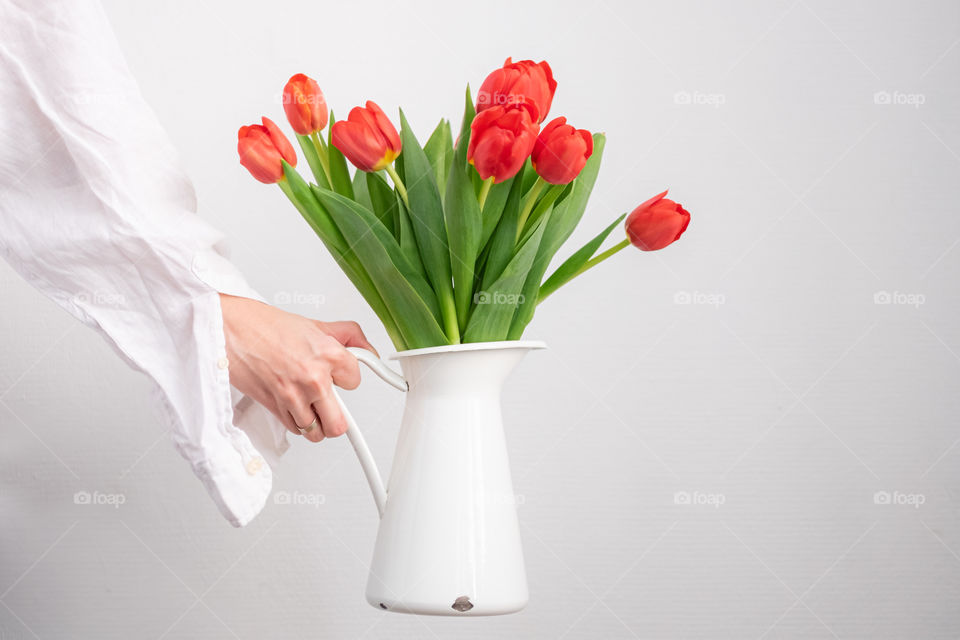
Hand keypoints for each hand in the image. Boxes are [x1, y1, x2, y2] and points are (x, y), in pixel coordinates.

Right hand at [219, 294, 376, 441]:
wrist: (231, 329)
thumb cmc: (266, 326)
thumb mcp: (315, 325)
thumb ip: (348, 337)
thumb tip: (369, 351)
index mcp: (329, 355)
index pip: (356, 382)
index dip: (347, 378)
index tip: (339, 375)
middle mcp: (314, 379)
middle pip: (340, 424)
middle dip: (338, 417)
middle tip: (332, 406)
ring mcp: (294, 396)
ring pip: (317, 432)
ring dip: (316, 422)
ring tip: (311, 405)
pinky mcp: (274, 407)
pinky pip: (295, 429)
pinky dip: (297, 422)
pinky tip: (295, 405)